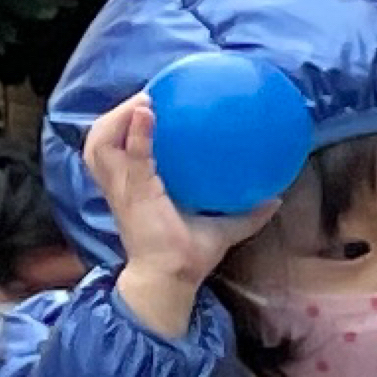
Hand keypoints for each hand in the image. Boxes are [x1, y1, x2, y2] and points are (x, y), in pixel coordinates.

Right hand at [87, 95, 279, 338]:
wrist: (172, 279)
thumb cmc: (188, 258)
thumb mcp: (221, 229)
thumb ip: (247, 214)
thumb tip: (277, 199)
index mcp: (137, 188)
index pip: (120, 150)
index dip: (127, 126)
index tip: (149, 104)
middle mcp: (123, 184)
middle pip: (100, 140)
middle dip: (116, 115)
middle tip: (146, 97)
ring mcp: (124, 187)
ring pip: (101, 141)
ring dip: (119, 117)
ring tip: (145, 100)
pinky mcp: (133, 192)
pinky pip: (131, 155)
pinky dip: (138, 132)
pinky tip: (148, 111)